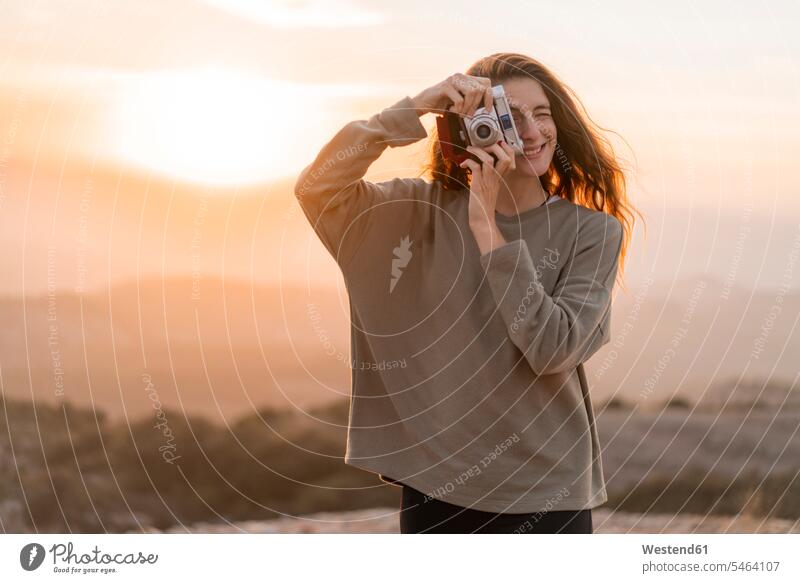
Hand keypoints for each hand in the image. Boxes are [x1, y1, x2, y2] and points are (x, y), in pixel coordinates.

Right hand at [410, 73, 492, 116]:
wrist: (422, 104)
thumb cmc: (441, 104)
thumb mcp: (460, 102)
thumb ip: (471, 101)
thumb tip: (486, 109)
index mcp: (466, 79)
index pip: (486, 83)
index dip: (489, 96)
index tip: (488, 110)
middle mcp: (461, 76)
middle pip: (480, 89)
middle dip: (476, 106)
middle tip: (469, 115)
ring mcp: (453, 80)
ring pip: (472, 93)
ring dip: (468, 108)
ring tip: (461, 113)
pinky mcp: (445, 86)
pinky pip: (460, 99)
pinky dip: (458, 109)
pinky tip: (452, 110)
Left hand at [461, 140, 516, 254]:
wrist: (482, 221)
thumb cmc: (483, 207)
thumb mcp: (489, 190)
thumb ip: (487, 178)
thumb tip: (477, 167)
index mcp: (499, 179)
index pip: (510, 160)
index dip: (506, 149)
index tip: (497, 144)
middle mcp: (496, 179)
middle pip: (505, 157)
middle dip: (494, 146)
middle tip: (482, 145)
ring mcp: (487, 182)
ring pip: (489, 160)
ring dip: (478, 151)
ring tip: (470, 149)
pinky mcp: (478, 186)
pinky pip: (475, 168)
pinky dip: (468, 162)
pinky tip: (464, 164)